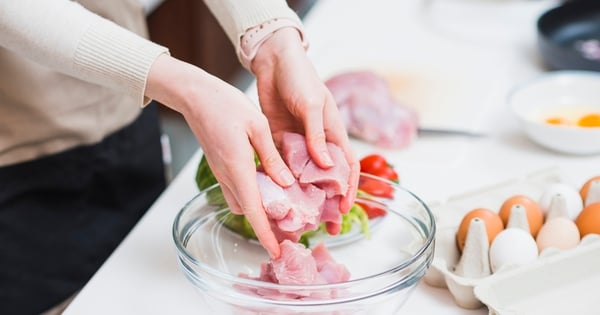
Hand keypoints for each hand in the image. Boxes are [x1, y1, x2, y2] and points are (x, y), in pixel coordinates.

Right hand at [146, 54, 296, 257]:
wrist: (195, 95)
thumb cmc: (226, 104)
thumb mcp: (257, 126)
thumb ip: (271, 156)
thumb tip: (285, 182)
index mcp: (237, 167)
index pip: (253, 210)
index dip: (265, 233)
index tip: (276, 250)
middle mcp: (227, 175)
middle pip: (247, 211)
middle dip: (265, 224)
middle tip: (288, 225)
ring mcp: (220, 171)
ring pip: (240, 201)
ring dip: (257, 208)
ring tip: (282, 204)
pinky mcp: (219, 165)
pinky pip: (235, 189)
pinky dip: (250, 194)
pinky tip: (266, 182)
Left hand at [250, 28, 359, 232]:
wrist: (274, 62)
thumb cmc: (300, 78)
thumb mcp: (312, 105)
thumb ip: (317, 135)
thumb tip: (325, 166)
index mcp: (333, 133)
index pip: (347, 167)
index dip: (349, 189)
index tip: (344, 209)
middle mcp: (318, 142)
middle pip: (326, 178)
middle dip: (328, 202)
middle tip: (326, 225)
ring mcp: (299, 143)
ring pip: (304, 176)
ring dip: (304, 196)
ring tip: (299, 218)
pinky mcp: (279, 141)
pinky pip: (282, 166)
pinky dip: (281, 181)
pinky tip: (276, 197)